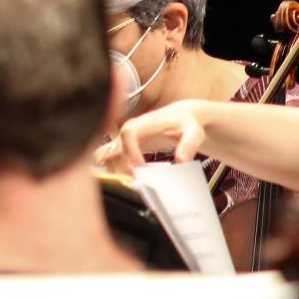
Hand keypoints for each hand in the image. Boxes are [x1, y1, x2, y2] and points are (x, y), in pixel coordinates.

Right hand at [93, 102, 212, 176]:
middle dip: (118, 167)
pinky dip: (114, 170)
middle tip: (135, 181)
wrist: (181, 116)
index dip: (131, 152)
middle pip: (111, 148)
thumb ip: (189, 144)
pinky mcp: (123, 147)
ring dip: (113, 171)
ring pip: (105, 156)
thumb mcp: (194, 131)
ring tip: (131, 182)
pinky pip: (109, 159)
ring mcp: (124, 139)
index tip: (141, 168)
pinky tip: (128, 179)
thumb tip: (181, 161)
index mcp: (144, 123)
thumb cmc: (186, 122)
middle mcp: (129, 130)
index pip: (128, 134)